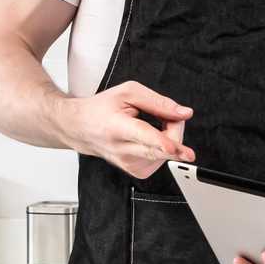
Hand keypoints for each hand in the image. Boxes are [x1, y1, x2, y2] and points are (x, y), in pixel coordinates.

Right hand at [58, 80, 193, 177]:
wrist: (80, 128)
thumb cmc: (102, 108)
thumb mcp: (128, 92)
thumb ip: (158, 102)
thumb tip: (184, 113)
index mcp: (117, 126)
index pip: (142, 135)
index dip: (161, 141)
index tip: (173, 148)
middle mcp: (121, 149)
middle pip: (159, 149)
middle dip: (177, 134)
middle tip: (174, 118)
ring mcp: (127, 164)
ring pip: (164, 153)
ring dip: (169, 137)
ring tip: (153, 124)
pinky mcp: (135, 171)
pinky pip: (161, 159)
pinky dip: (163, 146)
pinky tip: (151, 138)